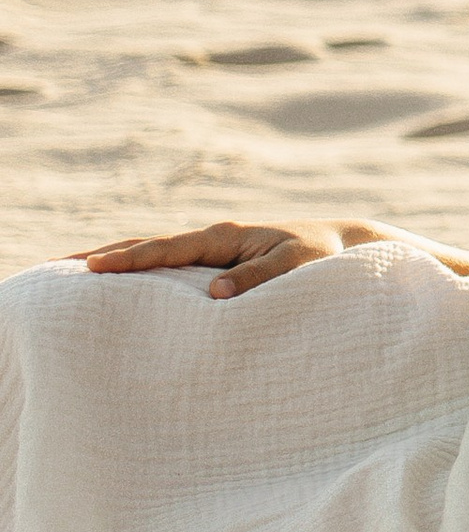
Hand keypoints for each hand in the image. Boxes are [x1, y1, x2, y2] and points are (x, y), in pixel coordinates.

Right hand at [75, 218, 379, 299]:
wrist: (350, 250)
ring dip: (117, 262)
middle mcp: (214, 240)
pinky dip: (143, 273)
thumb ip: (260, 280)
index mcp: (226, 237)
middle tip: (55, 269)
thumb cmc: (329, 262)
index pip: (166, 249)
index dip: (129, 260)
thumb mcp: (299, 269)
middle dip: (103, 256)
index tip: (92, 269)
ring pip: (156, 256)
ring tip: (73, 276)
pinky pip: (172, 269)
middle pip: (148, 246)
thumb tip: (214, 294)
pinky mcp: (220, 266)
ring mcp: (214, 252)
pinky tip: (124, 291)